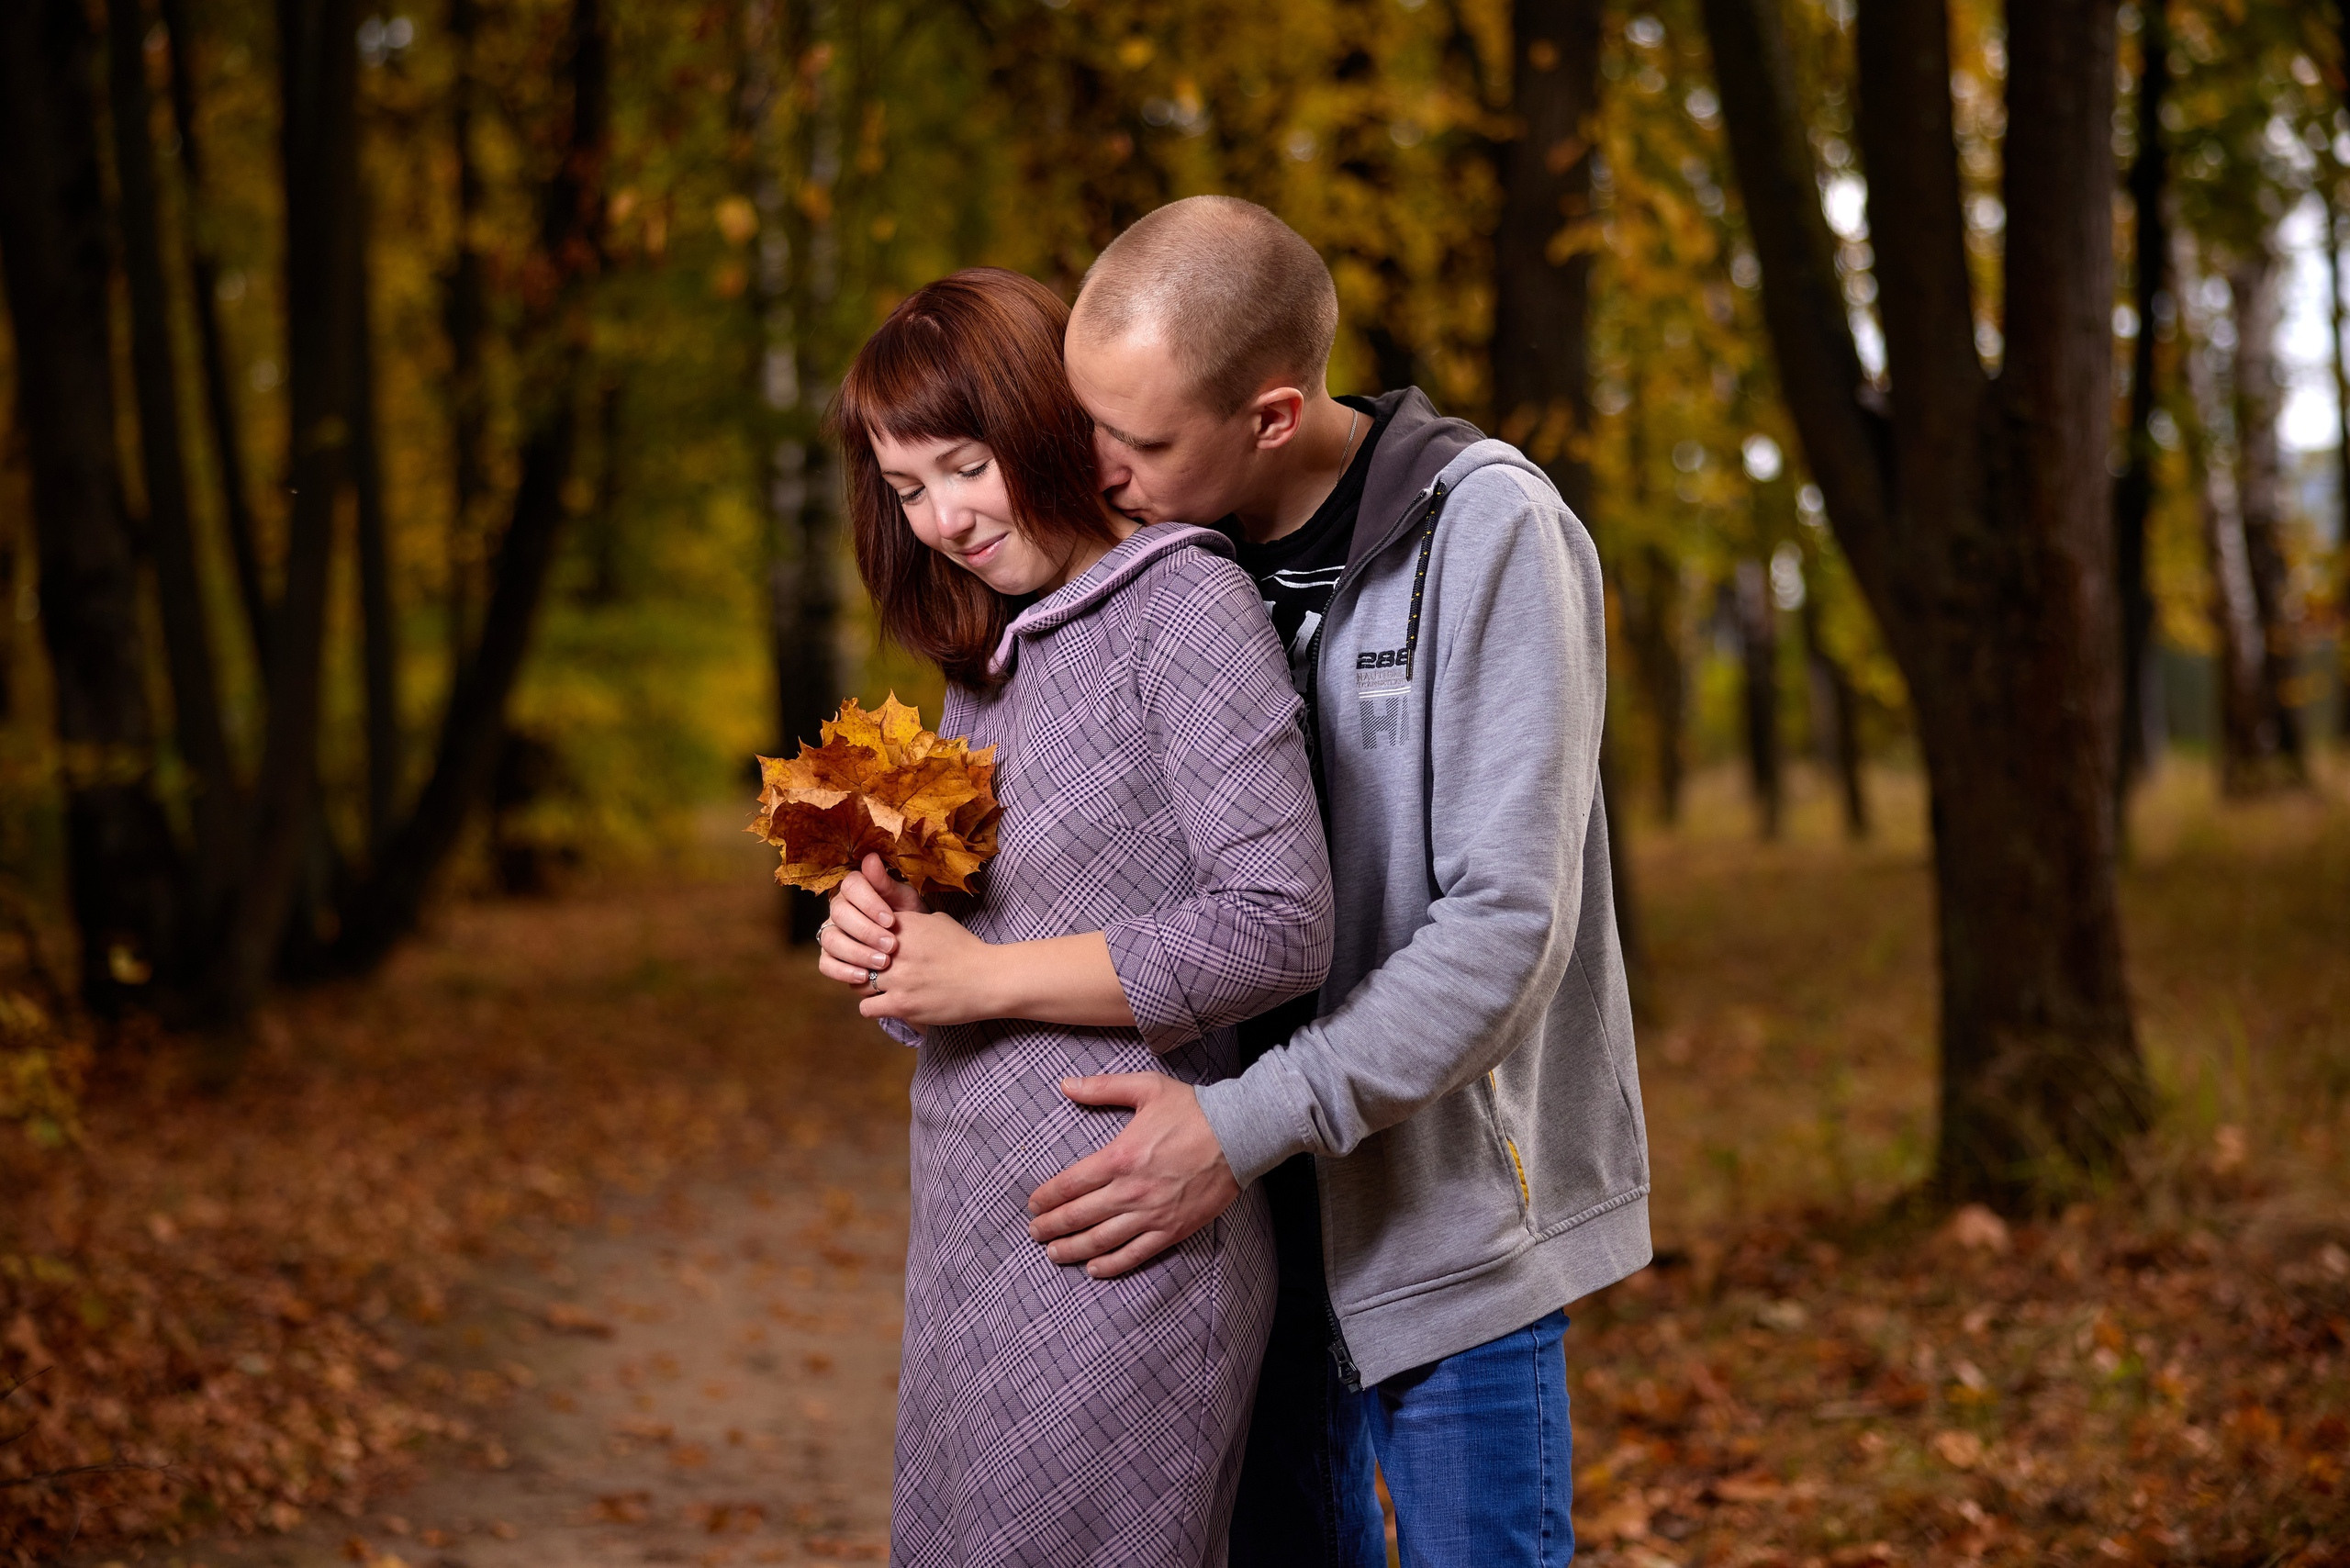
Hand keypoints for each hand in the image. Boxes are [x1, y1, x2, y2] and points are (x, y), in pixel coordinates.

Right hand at [817, 853, 923, 992]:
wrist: (914, 947)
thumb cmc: (909, 918)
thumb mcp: (904, 900)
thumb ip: (887, 883)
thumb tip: (871, 858)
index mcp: (855, 889)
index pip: (851, 886)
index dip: (870, 903)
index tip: (892, 920)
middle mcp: (838, 908)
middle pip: (840, 915)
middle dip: (867, 931)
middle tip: (891, 946)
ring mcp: (831, 932)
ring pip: (831, 940)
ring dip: (857, 952)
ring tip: (882, 963)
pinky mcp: (829, 956)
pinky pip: (826, 964)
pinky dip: (843, 971)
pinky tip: (865, 976)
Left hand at [853, 906, 999, 1025]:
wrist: (989, 979)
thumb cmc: (967, 950)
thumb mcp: (939, 922)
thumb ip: (912, 921)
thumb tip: (894, 921)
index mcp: (902, 926)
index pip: (863, 929)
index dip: (865, 941)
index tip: (873, 949)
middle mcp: (895, 950)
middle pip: (856, 957)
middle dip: (863, 965)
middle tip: (876, 972)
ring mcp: (897, 979)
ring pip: (857, 984)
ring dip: (867, 988)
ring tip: (883, 990)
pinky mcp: (902, 1005)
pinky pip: (867, 1009)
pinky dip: (874, 1009)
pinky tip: (888, 1005)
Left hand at [1026, 1074, 1240, 1277]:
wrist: (1240, 1134)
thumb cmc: (1192, 1109)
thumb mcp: (1146, 1088)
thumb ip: (1102, 1088)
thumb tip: (1066, 1085)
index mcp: (1119, 1156)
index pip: (1070, 1184)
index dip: (1047, 1198)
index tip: (1033, 1204)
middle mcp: (1130, 1191)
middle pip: (1079, 1216)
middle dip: (1051, 1226)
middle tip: (1034, 1232)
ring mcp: (1152, 1214)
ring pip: (1101, 1240)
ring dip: (1073, 1249)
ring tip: (1054, 1253)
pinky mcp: (1172, 1229)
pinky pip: (1135, 1254)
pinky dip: (1111, 1265)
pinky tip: (1094, 1268)